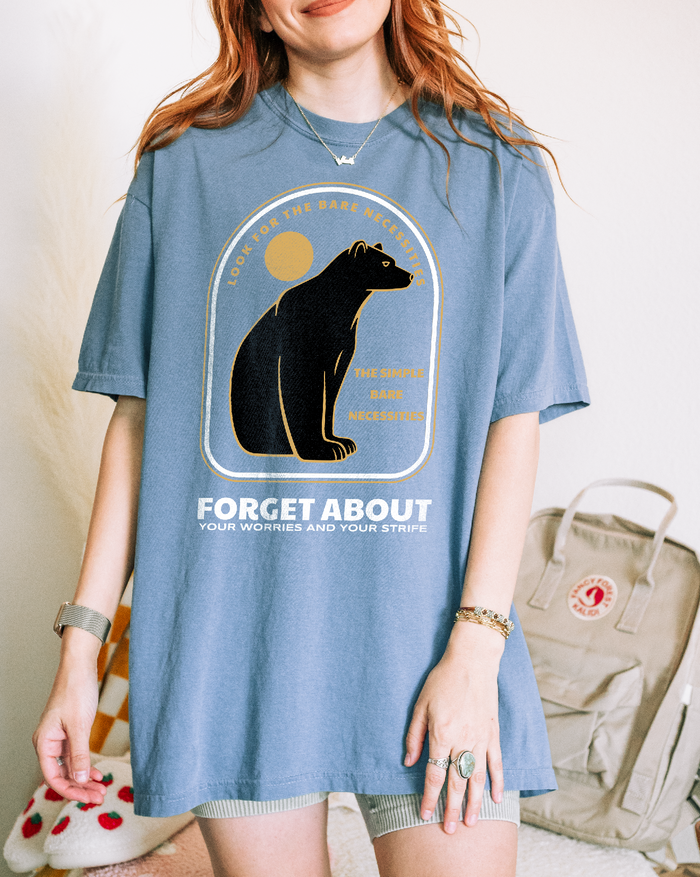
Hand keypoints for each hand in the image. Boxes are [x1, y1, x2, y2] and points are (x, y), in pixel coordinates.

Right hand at [32, 660, 106, 804]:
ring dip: (85, 779)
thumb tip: (79, 781)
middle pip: (62, 775)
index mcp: (44, 743)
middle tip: (100, 798)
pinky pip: (76, 756)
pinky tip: (97, 775)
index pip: (53, 777)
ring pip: (70, 767)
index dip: (70, 791)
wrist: (80, 667)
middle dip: (80, 788)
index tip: (87, 799)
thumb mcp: (79, 725)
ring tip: (101, 790)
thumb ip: (79, 754)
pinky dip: (86, 766)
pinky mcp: (71, 733)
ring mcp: (60, 739)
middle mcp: (49, 743)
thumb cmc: (75, 691)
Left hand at [404, 626, 503, 832]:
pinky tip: (496, 799)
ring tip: (471, 822)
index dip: (429, 797)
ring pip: (478, 778)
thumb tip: (410, 761)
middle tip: (449, 830)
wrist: (472, 661)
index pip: (434, 774)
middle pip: (457, 782)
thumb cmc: (442, 679)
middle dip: (452, 808)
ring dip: (475, 803)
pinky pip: (496, 763)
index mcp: (441, 734)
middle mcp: (462, 741)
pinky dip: (498, 782)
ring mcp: (480, 738)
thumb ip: (415, 735)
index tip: (425, 814)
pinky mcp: (493, 734)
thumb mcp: (420, 704)